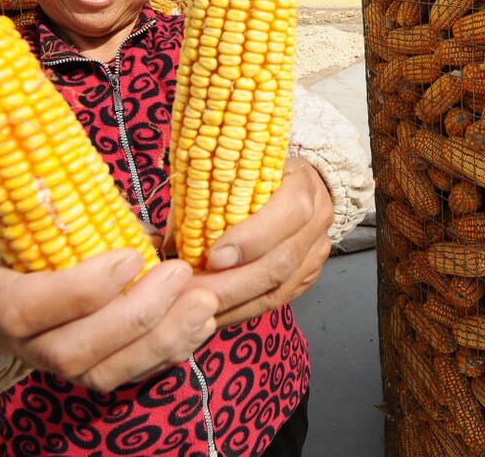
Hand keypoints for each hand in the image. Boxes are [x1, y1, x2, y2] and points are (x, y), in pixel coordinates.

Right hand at [0, 234, 219, 391]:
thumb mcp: (31, 218)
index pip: (22, 309)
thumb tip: (132, 216)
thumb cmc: (26, 236)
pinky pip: (130, 377)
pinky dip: (170, 351)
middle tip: (179, 274)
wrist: (5, 280)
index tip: (132, 255)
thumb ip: (73, 214)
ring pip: (104, 374)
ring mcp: (53, 367)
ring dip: (161, 339)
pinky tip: (200, 323)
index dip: (79, 290)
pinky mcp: (88, 374)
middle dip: (134, 315)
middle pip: (71, 352)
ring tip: (203, 303)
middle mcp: (16, 344)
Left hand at [186, 156, 332, 328]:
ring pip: (280, 289)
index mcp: (302, 183)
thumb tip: (167, 241)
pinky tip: (214, 315)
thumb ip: (204, 195)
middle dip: (233, 284)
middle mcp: (318, 219)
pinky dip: (242, 311)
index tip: (213, 256)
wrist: (300, 181)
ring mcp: (316, 252)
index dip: (252, 238)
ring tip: (196, 311)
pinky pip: (277, 301)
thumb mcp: (234, 168)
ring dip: (234, 305)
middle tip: (193, 294)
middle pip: (281, 261)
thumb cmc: (256, 171)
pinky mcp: (309, 276)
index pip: (288, 212)